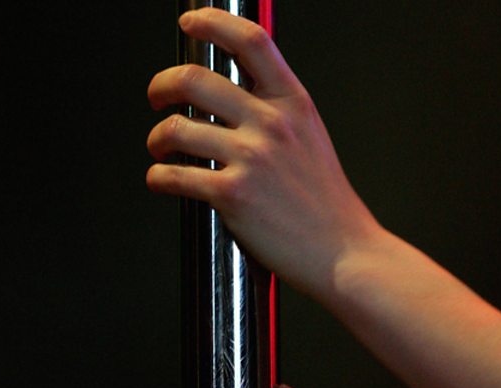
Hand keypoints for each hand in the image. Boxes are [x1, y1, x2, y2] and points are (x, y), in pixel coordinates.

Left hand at [145, 8, 380, 299]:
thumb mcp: (310, 138)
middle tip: (156, 98)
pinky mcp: (231, 194)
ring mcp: (251, 157)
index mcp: (294, 102)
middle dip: (161, 86)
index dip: (212, 23)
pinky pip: (172, 175)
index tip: (190, 22)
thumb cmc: (324, 203)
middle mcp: (272, 122)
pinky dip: (157, 177)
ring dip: (156, 139)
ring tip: (160, 150)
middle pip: (194, 79)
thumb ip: (275, 113)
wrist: (344, 253)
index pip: (251, 41)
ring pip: (174, 129)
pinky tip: (162, 180)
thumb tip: (230, 99)